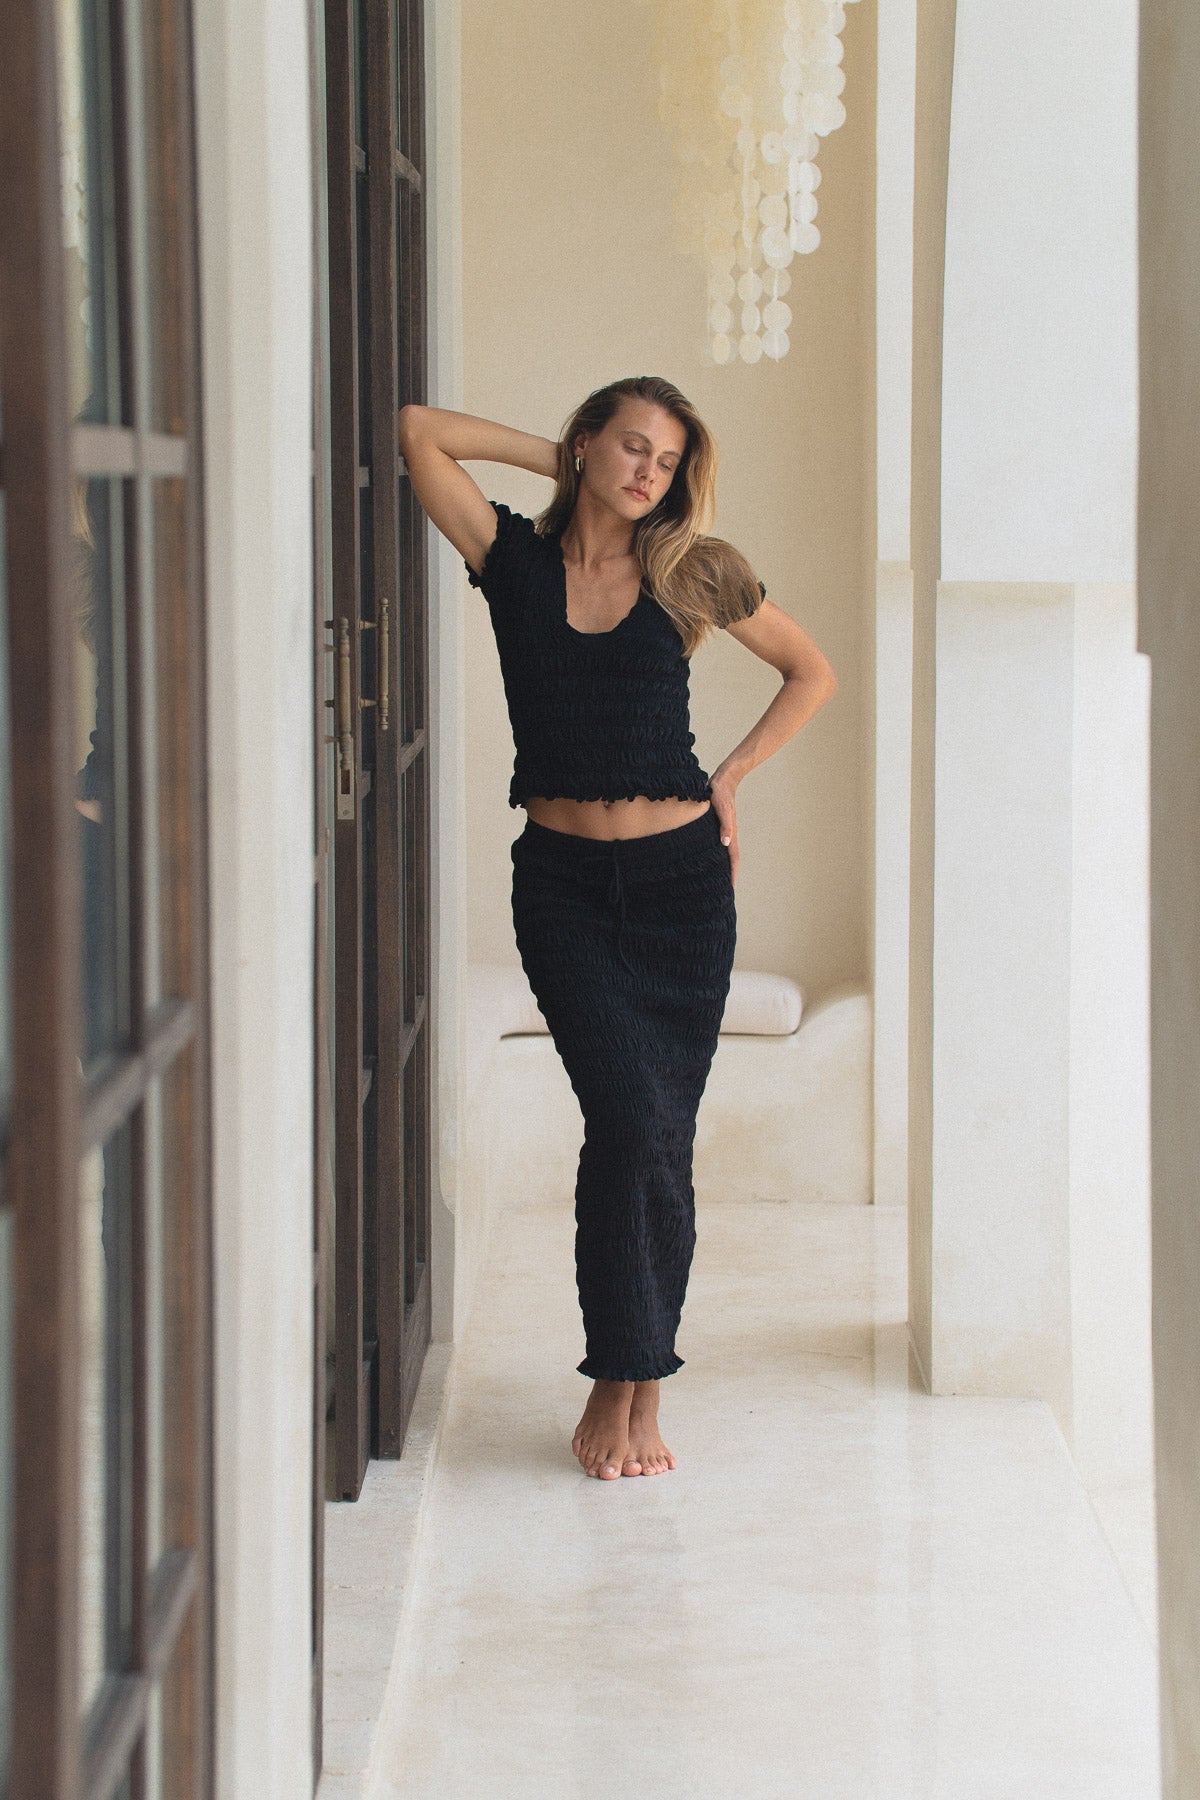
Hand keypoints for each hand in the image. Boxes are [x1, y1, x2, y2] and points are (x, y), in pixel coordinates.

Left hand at [709, 773, 738, 887]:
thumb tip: (725, 843)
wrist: (722, 780)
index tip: (731, 888)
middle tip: (723, 891)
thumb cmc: (721, 793)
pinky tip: (707, 858)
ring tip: (715, 879)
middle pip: (729, 859)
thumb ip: (725, 825)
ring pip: (723, 853)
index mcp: (730, 834)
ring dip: (721, 866)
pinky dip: (714, 855)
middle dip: (728, 875)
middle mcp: (727, 835)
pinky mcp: (715, 826)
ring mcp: (722, 831)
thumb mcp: (722, 809)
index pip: (733, 858)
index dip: (733, 873)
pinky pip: (716, 845)